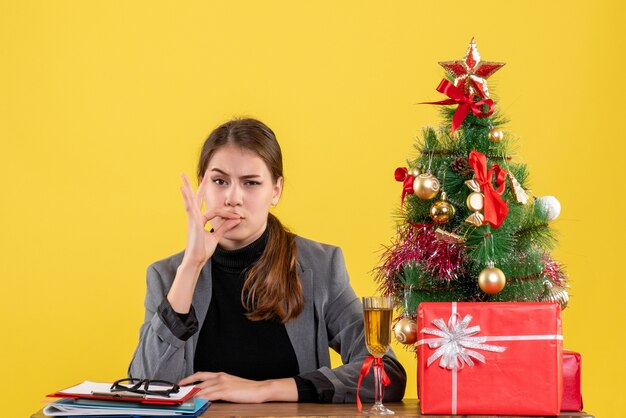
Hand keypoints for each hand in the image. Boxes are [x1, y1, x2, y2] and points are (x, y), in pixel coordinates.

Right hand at [179, 173, 240, 267]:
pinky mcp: (192, 222)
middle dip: (200, 186)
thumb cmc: (203, 250)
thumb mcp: (216, 236)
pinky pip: (190, 208)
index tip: (238, 218)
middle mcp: (195, 217)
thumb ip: (224, 227)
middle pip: (197, 198)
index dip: (227, 213)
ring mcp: (192, 219)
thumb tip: (235, 220)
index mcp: (200, 220)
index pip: (215, 210)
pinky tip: (183, 189)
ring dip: (188, 188)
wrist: (196, 260)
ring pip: (191, 200)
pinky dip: (186, 198)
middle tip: (203, 173)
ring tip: (183, 177)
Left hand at [180, 372, 296, 402]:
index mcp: (221, 375)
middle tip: (177, 394)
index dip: (189, 378)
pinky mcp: (225, 391)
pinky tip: (196, 401)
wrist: (260, 389)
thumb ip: (219, 387)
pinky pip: (209, 395)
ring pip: (202, 389)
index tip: (180, 383)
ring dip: (191, 394)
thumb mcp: (231, 385)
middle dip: (186, 388)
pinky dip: (201, 398)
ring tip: (182, 399)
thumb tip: (209, 393)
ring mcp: (222, 383)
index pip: (200, 375)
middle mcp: (220, 377)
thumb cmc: (248, 389)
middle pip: (198, 382)